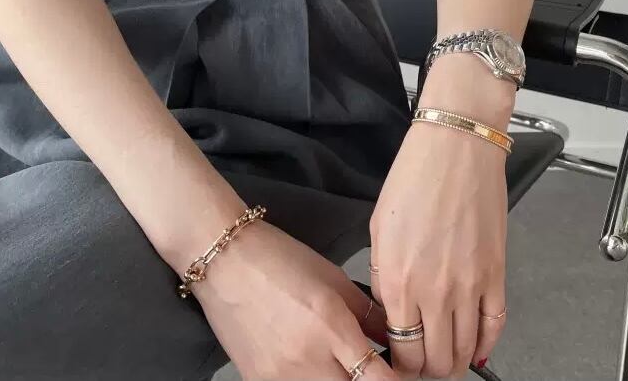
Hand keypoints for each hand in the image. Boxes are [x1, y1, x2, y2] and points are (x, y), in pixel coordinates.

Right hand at [190, 219, 399, 380]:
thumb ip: (368, 315)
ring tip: (339, 360)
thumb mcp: (334, 279)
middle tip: (373, 366)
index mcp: (331, 327)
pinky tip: (311, 360)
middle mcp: (307, 360)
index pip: (378, 380)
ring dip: (338, 380)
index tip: (402, 376)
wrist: (225, 260)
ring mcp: (280, 377)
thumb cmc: (280, 259)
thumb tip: (394, 339)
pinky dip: (310, 380)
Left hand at [370, 55, 513, 379]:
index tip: (400, 360)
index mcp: (397, 279)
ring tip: (447, 354)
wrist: (456, 147)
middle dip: (427, 368)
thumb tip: (393, 309)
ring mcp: (468, 285)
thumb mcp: (380, 228)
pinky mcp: (496, 272)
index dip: (400, 364)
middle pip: (434, 360)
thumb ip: (385, 274)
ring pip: (464, 351)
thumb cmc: (416, 176)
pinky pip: (495, 325)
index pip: (401, 350)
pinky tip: (478, 346)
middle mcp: (432, 290)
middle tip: (423, 360)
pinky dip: (487, 343)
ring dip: (455, 360)